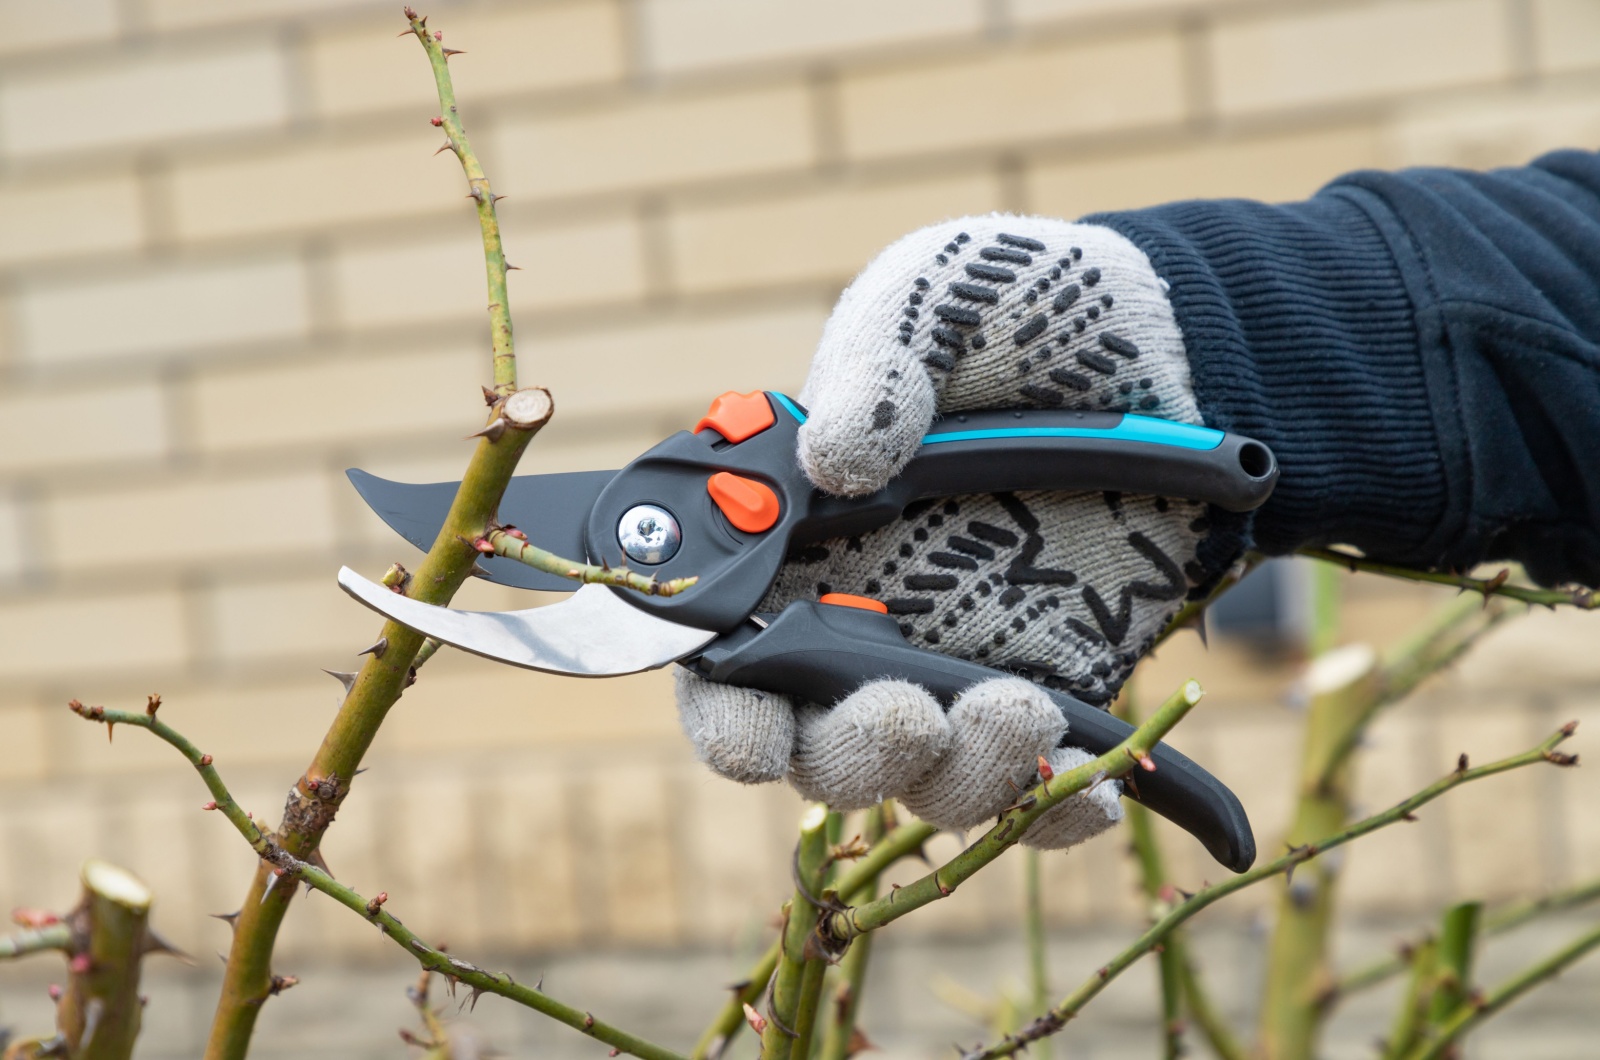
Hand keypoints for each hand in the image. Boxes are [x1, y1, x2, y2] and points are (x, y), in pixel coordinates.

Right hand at [676, 215, 1225, 847]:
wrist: (1167, 342)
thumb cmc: (1018, 310)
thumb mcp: (931, 304)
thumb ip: (876, 373)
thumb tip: (835, 460)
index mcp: (802, 542)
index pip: (730, 660)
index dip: (726, 713)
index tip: (754, 733)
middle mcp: (867, 621)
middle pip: (821, 745)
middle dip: (855, 753)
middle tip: (908, 713)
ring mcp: (962, 662)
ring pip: (929, 779)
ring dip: (960, 774)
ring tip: (1021, 710)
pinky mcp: (1057, 684)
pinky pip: (1045, 781)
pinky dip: (1061, 807)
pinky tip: (1092, 790)